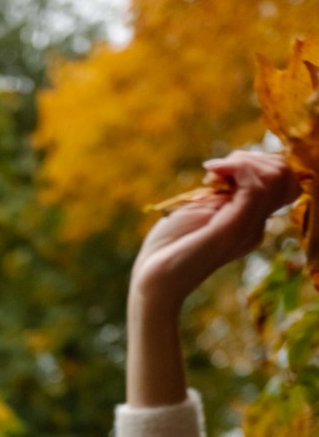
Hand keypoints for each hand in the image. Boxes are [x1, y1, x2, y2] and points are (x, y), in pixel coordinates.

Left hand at [130, 150, 299, 313]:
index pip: (281, 181)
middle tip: (215, 170)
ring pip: (275, 176)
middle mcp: (257, 227)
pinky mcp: (235, 227)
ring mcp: (249, 228)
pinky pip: (256, 186)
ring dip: (243, 160)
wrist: (152, 279)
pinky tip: (210, 171)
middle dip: (252, 157)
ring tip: (212, 171)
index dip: (256, 162)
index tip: (220, 169)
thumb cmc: (168, 245)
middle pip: (284, 174)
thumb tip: (239, 163)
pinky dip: (236, 167)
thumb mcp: (201, 209)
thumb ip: (225, 191)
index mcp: (251, 223)